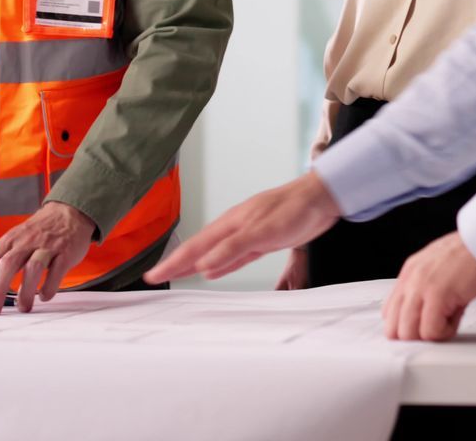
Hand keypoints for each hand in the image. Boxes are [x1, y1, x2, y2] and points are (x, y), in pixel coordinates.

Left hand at [0, 202, 95, 314]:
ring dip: (25, 291)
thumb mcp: (14, 241)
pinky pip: (57, 271)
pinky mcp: (65, 252)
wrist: (69, 213)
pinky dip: (49, 287)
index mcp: (8, 241)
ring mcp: (46, 246)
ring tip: (23, 308)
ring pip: (32, 268)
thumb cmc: (38, 233)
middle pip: (6, 266)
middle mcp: (25, 242)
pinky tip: (44, 296)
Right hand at [145, 172, 340, 282]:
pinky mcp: (262, 240)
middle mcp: (235, 228)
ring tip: (177, 274)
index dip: (174, 262)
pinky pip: (233, 257)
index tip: (154, 274)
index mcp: (231, 223)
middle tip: (156, 276)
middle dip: (177, 264)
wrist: (321, 198)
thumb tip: (205, 265)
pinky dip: (220, 265)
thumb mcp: (263, 231)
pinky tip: (213, 271)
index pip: (196, 247)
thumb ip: (234, 248)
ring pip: (214, 254)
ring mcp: (248, 234)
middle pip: (200, 250)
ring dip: (195, 265)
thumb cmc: (295, 208)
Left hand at [382, 232, 475, 341]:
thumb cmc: (474, 254)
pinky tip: (456, 318)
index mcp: (410, 272)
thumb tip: (428, 316)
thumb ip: (428, 290)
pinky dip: (444, 333)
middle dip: (414, 337)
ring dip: (428, 336)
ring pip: (407, 333)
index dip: (406, 326)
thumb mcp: (440, 269)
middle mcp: (411, 279)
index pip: (389, 311)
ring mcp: (421, 286)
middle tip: (435, 330)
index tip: (422, 329)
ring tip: (447, 322)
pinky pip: (430, 331)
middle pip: (393, 327)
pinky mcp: (438, 294)